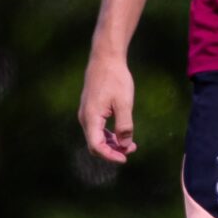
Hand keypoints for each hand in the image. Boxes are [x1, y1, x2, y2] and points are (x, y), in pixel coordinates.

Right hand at [78, 47, 138, 163]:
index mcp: (91, 117)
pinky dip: (109, 135)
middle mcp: (85, 118)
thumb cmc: (115, 78)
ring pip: (96, 137)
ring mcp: (86, 113)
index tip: (125, 158)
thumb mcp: (124, 103)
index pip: (96, 145)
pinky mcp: (90, 109)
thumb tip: (125, 145)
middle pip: (95, 144)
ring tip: (130, 144)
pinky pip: (97, 129)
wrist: (105, 58)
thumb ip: (124, 125)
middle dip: (112, 151)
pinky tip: (121, 133)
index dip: (110, 155)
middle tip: (131, 150)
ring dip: (112, 143)